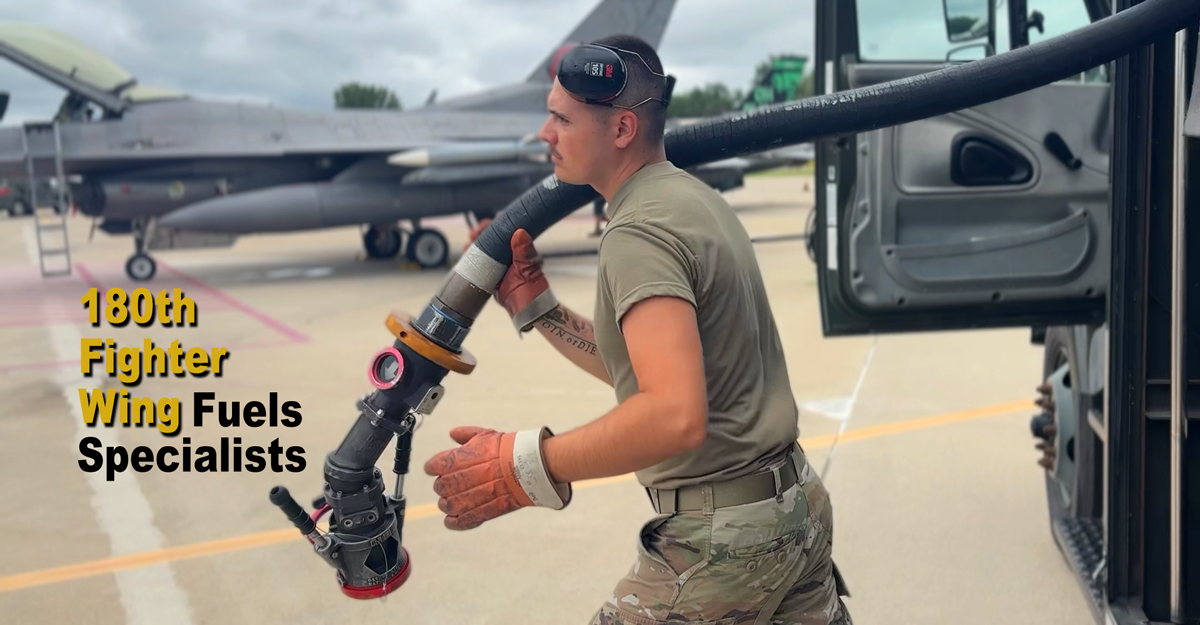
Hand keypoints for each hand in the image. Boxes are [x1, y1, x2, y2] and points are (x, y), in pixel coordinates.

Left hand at [424, 426, 570, 530]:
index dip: (434, 467)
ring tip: (448, 502)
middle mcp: (466, 476)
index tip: (435, 469)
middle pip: (442, 486)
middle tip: (445, 486)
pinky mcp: (488, 508)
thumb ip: (466, 435)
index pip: (435, 465)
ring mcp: (477, 494)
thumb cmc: (509, 448)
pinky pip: (466, 519)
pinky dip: (456, 522)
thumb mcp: (485, 435)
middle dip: (441, 487)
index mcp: (462, 457)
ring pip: (451, 504)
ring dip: (446, 504)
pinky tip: (450, 520)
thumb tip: (453, 433)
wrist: (532, 463)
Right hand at [465, 218, 556, 331]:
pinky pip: (480, 261)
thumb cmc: (534, 290)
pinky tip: (466, 252)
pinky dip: (472, 256)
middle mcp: (509, 253)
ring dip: (475, 242)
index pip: (508, 229)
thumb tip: (519, 232)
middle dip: (482, 232)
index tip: (489, 223)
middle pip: (493, 236)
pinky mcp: (490, 273)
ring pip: (485, 247)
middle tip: (474, 233)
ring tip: (468, 243)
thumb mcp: (529, 268)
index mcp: (521, 248)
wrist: (526, 311)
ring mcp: (499, 262)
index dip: (498, 223)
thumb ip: (524, 251)